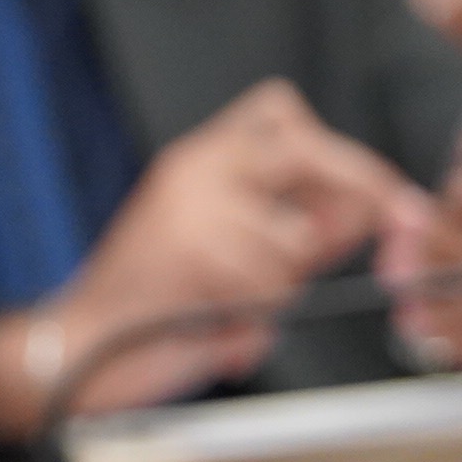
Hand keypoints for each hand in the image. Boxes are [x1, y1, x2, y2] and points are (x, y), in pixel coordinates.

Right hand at [0, 81, 422, 443]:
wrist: (77, 348)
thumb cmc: (151, 310)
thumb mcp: (230, 253)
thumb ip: (298, 228)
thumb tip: (369, 211)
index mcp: (196, 162)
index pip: (280, 113)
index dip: (337, 150)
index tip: (376, 188)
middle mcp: (192, 171)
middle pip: (304, 147)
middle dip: (354, 185)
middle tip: (384, 219)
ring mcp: (190, 208)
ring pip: (295, 237)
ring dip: (285, 283)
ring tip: (237, 305)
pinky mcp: (192, 252)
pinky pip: (269, 283)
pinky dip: (257, 315)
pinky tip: (219, 321)